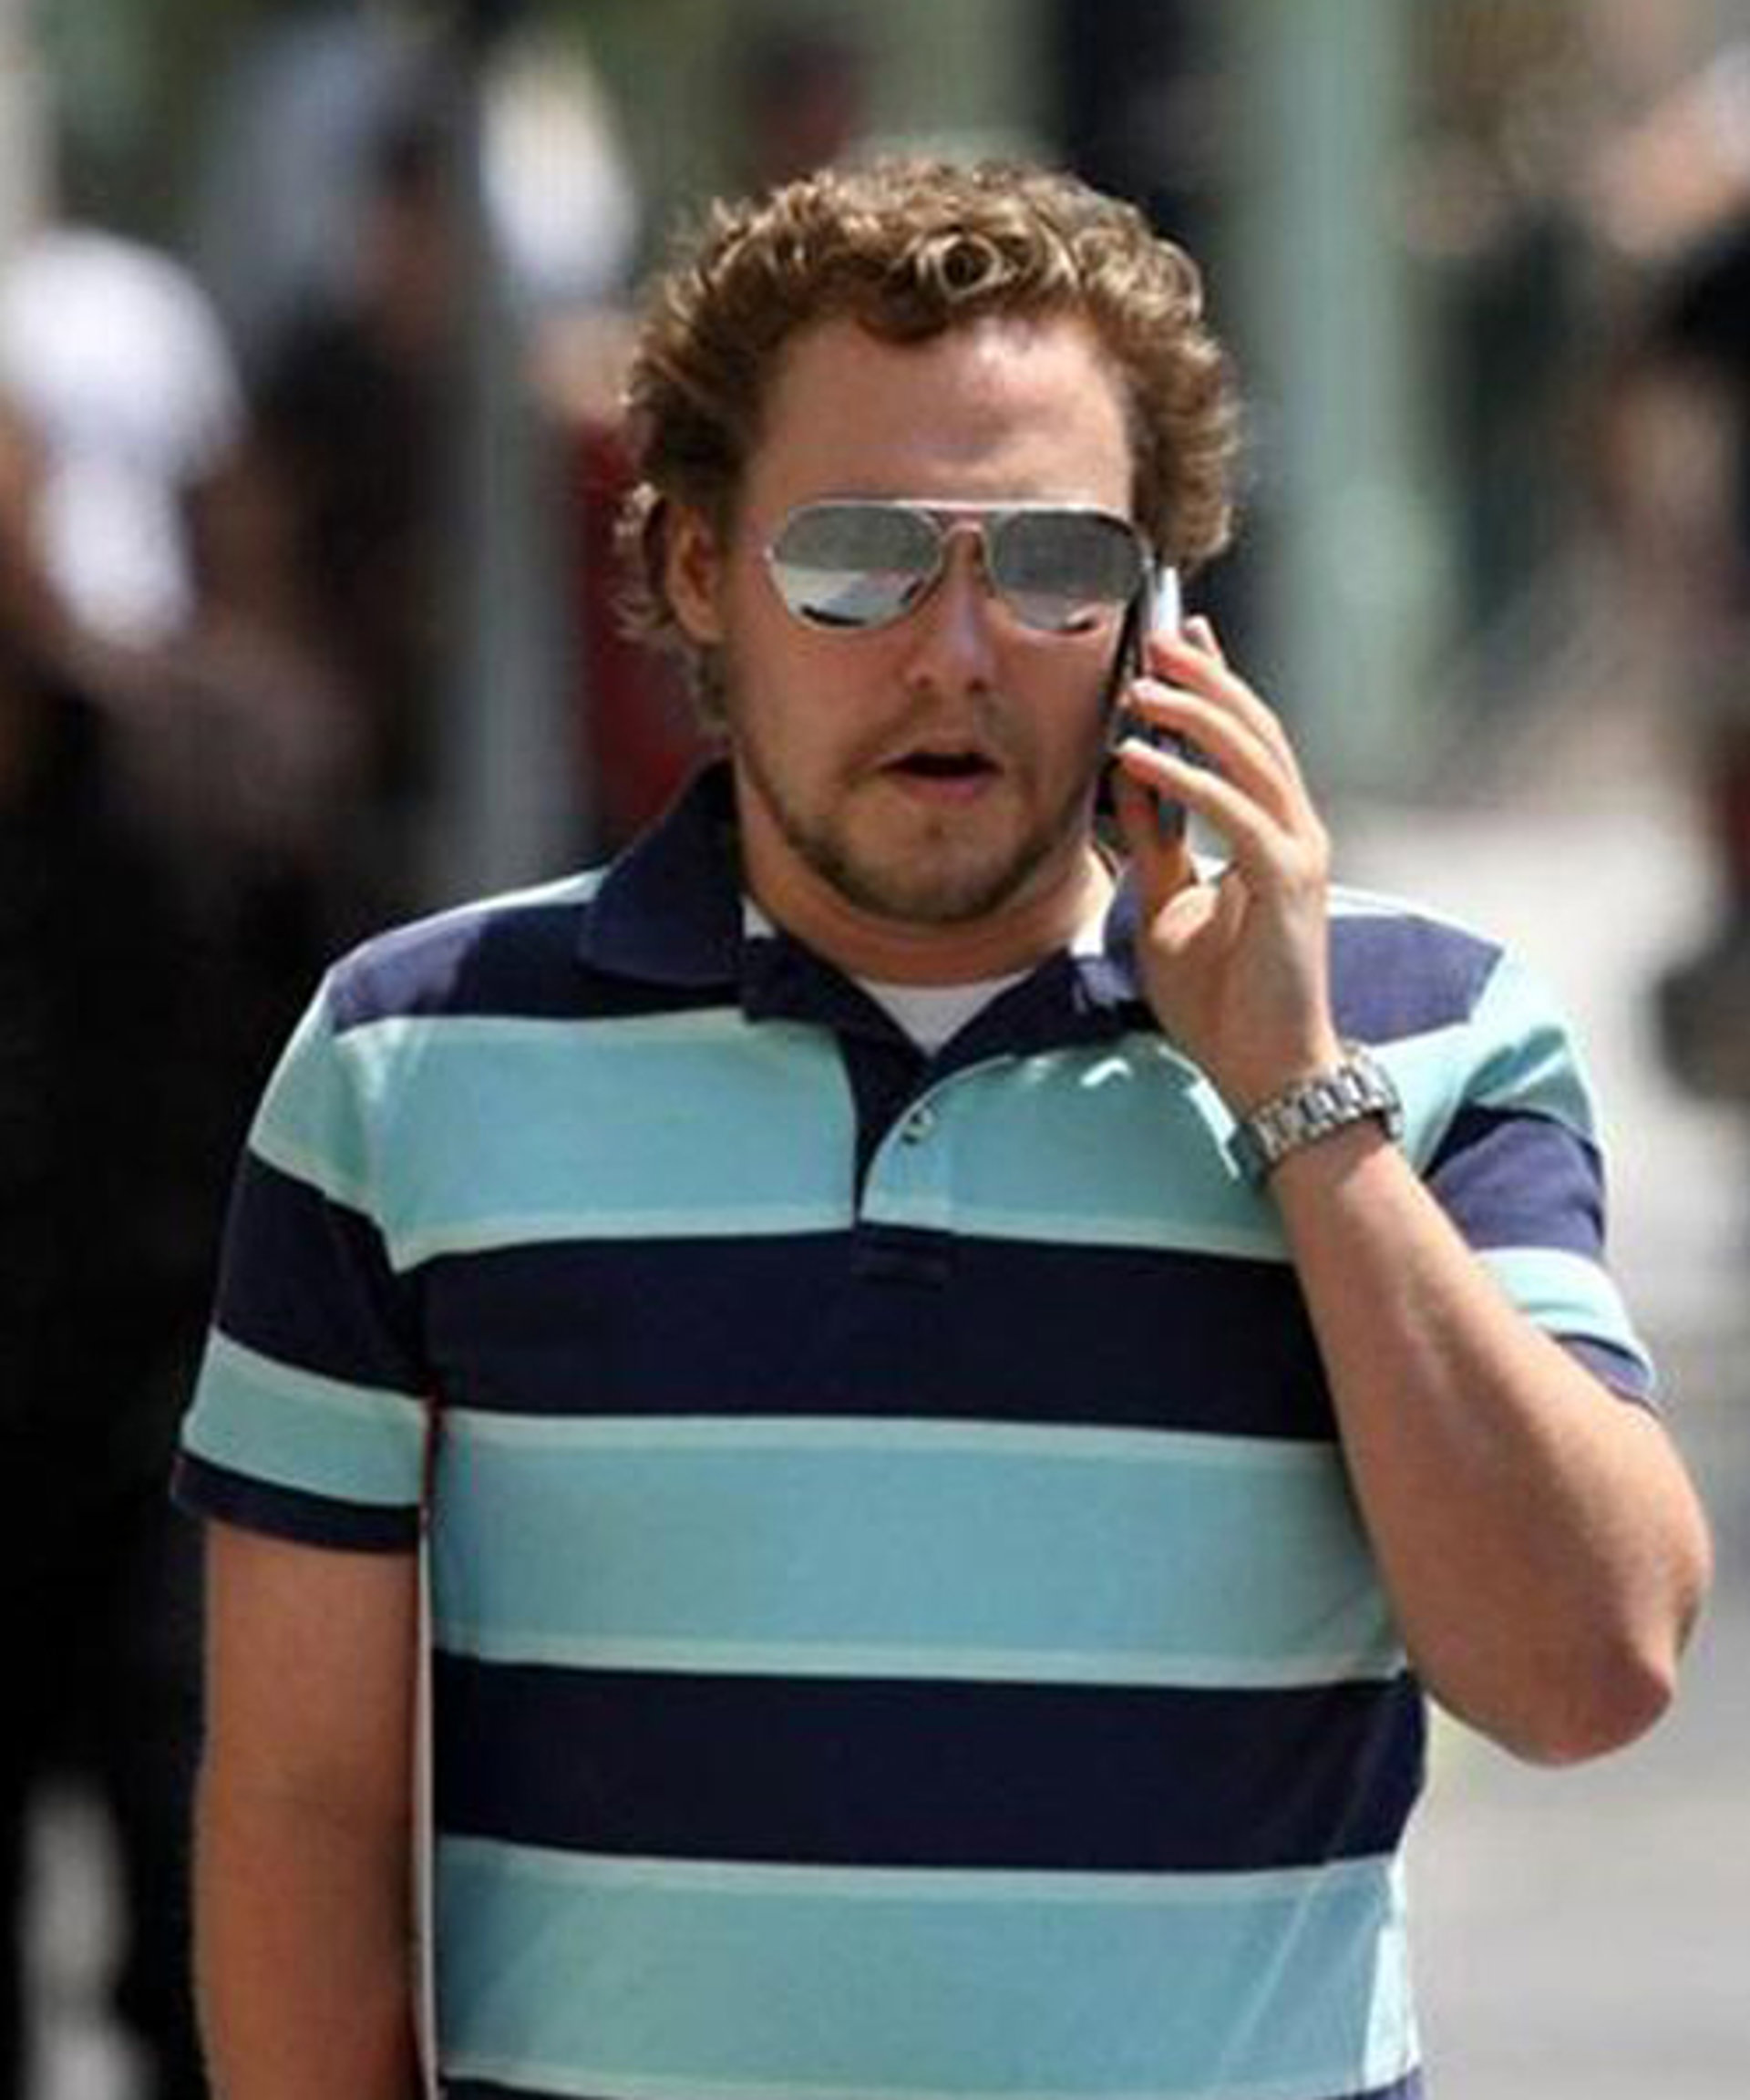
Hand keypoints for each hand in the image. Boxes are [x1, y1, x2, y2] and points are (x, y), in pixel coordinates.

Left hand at [1111, 616, 1341, 1111]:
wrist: (1263, 1071)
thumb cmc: (1222, 1002)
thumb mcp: (1167, 907)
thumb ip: (1153, 842)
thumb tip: (1124, 776)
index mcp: (1272, 834)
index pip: (1246, 740)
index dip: (1218, 681)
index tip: (1182, 631)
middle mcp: (1295, 831)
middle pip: (1253, 731)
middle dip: (1206, 676)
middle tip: (1155, 633)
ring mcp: (1299, 853)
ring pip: (1250, 757)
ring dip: (1192, 712)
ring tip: (1138, 683)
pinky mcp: (1288, 883)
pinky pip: (1233, 814)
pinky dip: (1185, 780)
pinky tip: (1138, 757)